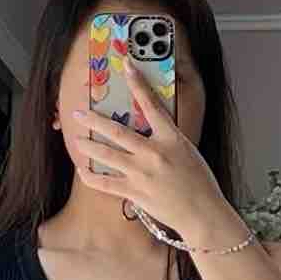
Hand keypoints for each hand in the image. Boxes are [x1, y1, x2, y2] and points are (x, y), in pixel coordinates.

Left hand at [64, 63, 248, 252]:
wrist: (203, 213)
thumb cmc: (199, 182)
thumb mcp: (188, 152)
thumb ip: (167, 140)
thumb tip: (146, 130)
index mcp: (172, 139)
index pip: (152, 105)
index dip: (138, 84)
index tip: (127, 66)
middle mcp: (154, 153)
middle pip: (118, 132)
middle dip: (95, 121)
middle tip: (79, 113)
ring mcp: (142, 174)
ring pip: (107, 155)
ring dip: (89, 146)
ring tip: (78, 140)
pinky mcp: (135, 193)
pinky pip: (106, 184)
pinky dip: (92, 177)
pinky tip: (83, 170)